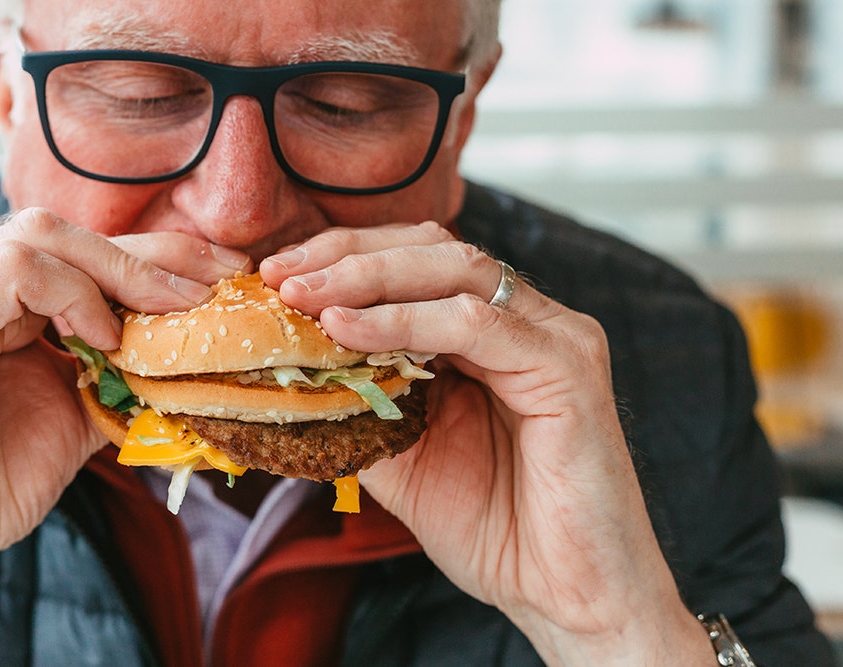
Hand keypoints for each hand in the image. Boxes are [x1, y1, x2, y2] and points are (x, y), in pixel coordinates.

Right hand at [0, 210, 245, 665]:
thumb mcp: (70, 416)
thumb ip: (114, 370)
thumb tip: (191, 349)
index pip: (73, 250)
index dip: (154, 255)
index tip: (225, 275)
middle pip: (62, 232)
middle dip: (152, 255)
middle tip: (219, 285)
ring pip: (39, 238)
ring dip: (120, 272)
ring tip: (168, 315)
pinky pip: (11, 274)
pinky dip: (72, 295)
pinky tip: (105, 338)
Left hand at [261, 222, 714, 665]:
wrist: (564, 596)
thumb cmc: (494, 528)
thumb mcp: (400, 454)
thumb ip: (359, 399)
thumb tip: (286, 364)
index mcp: (489, 333)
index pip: (414, 261)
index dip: (342, 257)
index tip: (275, 273)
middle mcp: (525, 320)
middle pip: (432, 248)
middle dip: (347, 255)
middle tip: (280, 275)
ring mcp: (553, 335)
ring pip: (454, 269)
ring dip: (367, 277)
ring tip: (304, 296)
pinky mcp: (568, 365)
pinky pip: (475, 324)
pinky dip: (404, 320)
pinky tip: (348, 328)